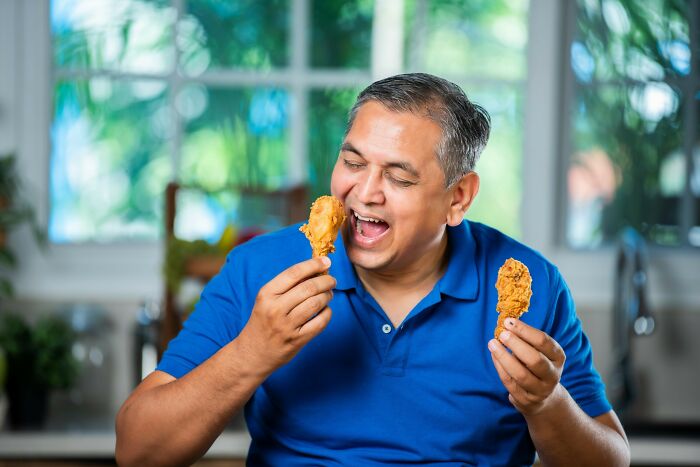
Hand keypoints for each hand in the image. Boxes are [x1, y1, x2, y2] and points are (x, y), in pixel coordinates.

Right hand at [238, 257, 335, 375]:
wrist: (252, 353)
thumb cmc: (263, 321)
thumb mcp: (266, 300)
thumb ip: (287, 286)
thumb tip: (315, 269)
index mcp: (266, 294)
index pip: (294, 273)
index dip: (313, 265)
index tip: (326, 261)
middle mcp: (275, 309)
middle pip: (309, 288)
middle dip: (326, 281)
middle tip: (332, 280)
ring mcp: (286, 326)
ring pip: (316, 303)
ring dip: (327, 296)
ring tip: (328, 294)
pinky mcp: (297, 340)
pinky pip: (320, 322)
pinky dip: (327, 313)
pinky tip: (325, 310)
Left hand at [488, 318, 565, 415]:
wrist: (543, 397)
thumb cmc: (537, 365)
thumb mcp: (539, 351)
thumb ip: (526, 339)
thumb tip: (507, 324)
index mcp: (557, 357)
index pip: (543, 342)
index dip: (525, 330)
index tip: (508, 321)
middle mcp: (552, 375)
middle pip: (535, 360)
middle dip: (516, 345)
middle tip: (502, 334)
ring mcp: (540, 390)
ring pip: (521, 374)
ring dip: (504, 357)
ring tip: (492, 343)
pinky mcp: (526, 400)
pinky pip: (510, 383)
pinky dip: (500, 368)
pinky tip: (494, 356)